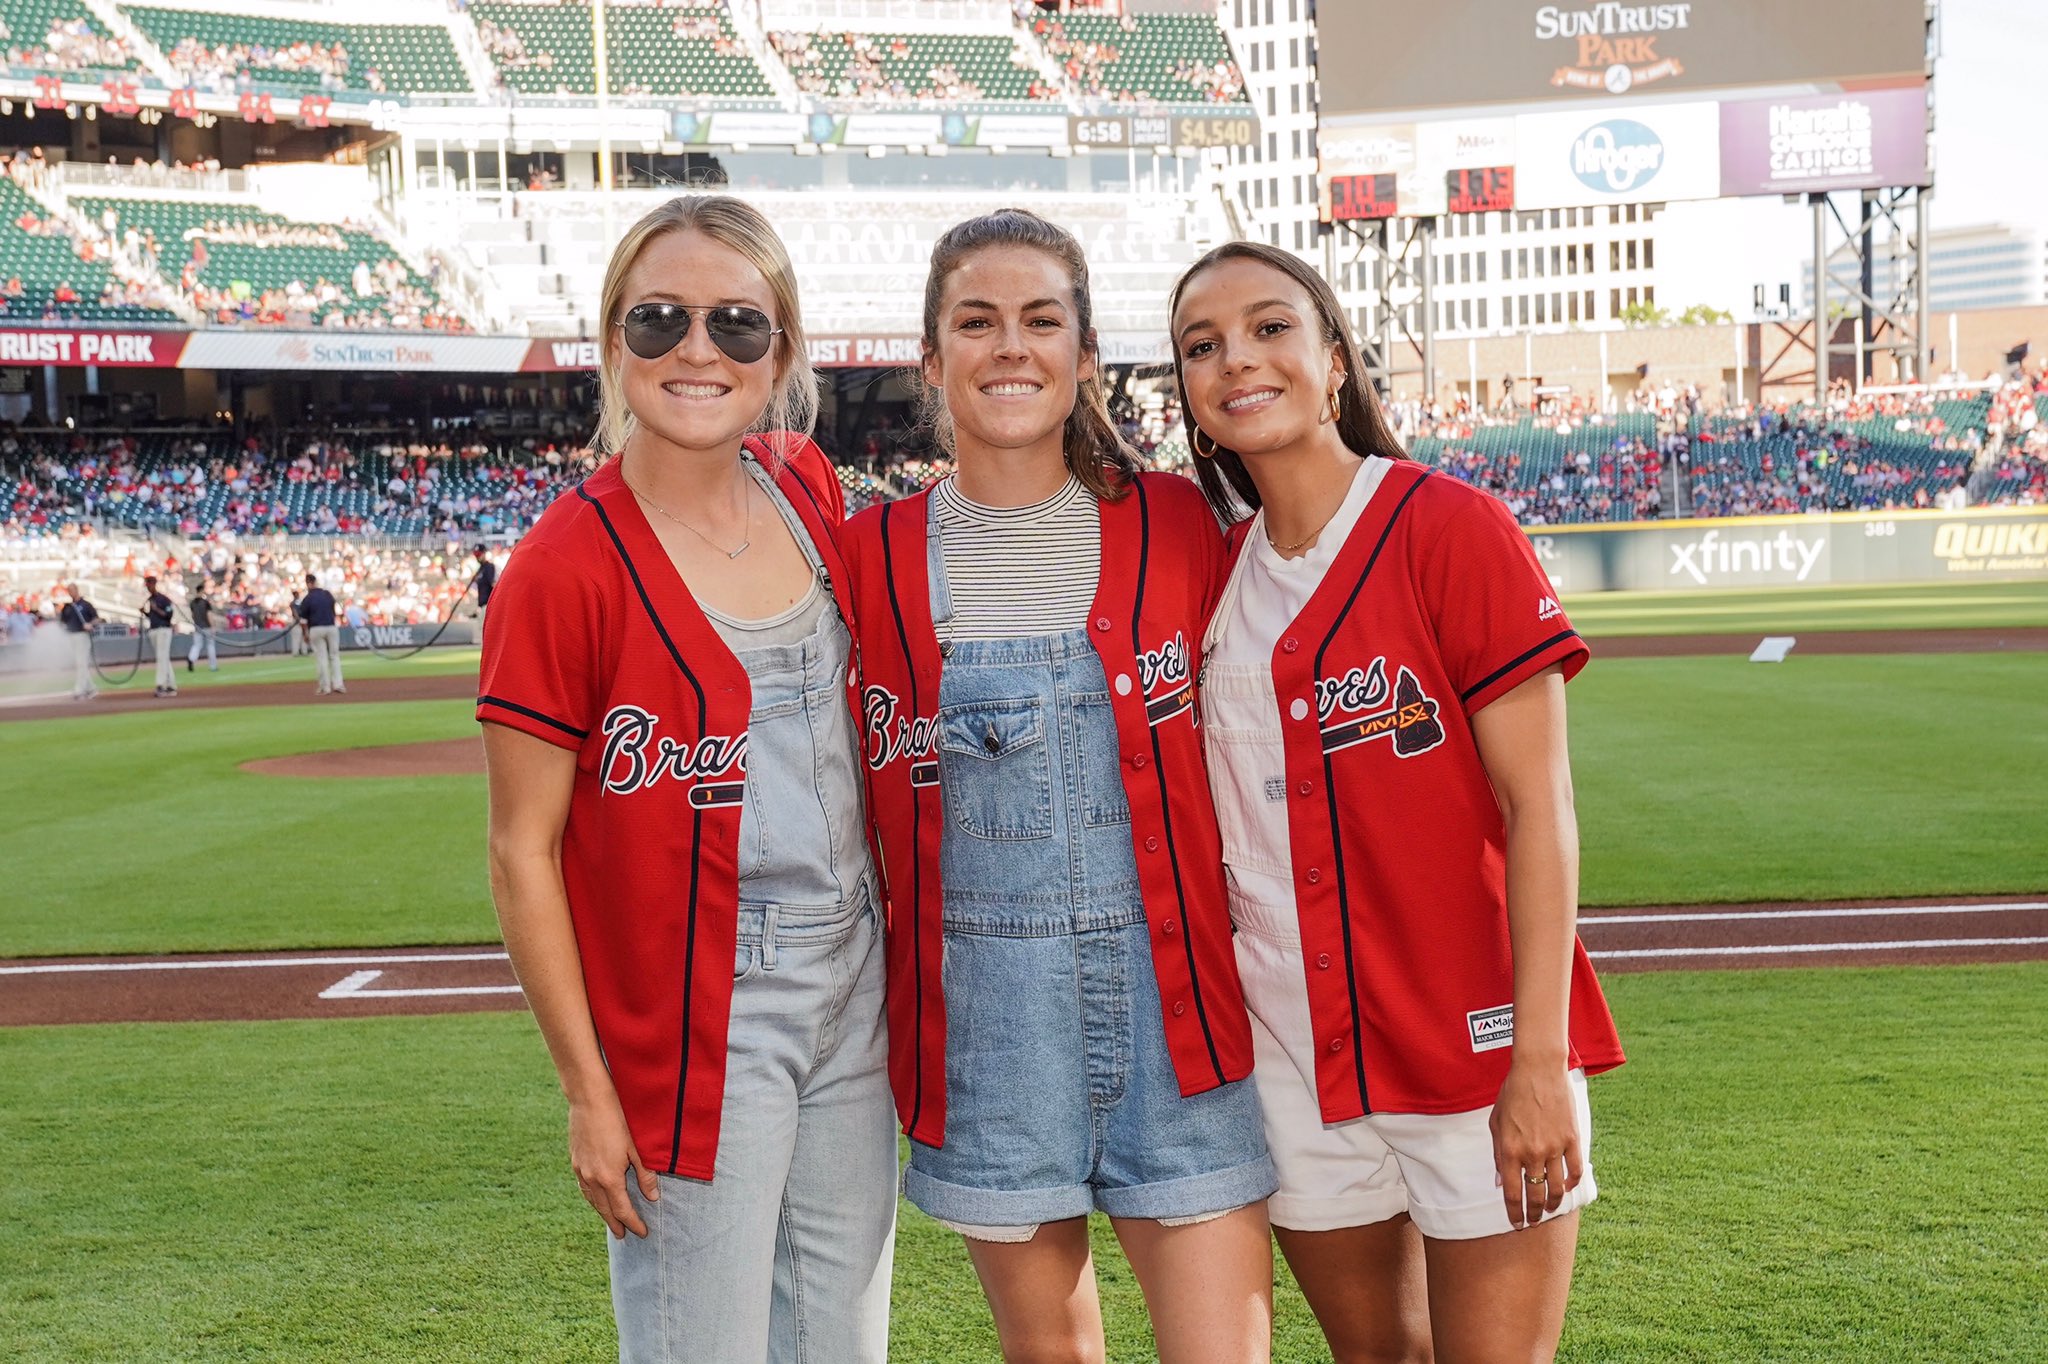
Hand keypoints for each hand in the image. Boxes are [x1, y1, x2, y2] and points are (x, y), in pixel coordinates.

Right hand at [567, 1091, 659, 1238]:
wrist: (589, 1098)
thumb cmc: (618, 1118)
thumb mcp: (638, 1147)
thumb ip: (646, 1175)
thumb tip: (653, 1198)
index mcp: (609, 1178)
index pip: (623, 1210)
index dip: (633, 1223)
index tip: (642, 1232)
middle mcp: (592, 1178)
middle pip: (605, 1209)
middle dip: (616, 1224)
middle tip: (624, 1236)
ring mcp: (580, 1170)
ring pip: (591, 1200)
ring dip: (602, 1213)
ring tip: (611, 1221)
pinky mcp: (575, 1160)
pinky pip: (584, 1187)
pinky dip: (592, 1198)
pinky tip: (596, 1197)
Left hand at [1489, 1059, 1580, 1229]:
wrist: (1538, 1070)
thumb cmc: (1512, 1093)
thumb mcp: (1495, 1123)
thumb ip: (1499, 1154)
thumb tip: (1501, 1182)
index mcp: (1510, 1150)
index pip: (1512, 1193)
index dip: (1514, 1213)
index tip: (1516, 1224)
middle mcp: (1533, 1153)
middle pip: (1536, 1195)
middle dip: (1534, 1214)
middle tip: (1534, 1222)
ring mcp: (1555, 1147)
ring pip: (1558, 1188)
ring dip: (1554, 1204)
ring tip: (1550, 1209)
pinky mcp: (1572, 1139)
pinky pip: (1575, 1170)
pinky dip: (1572, 1183)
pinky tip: (1567, 1187)